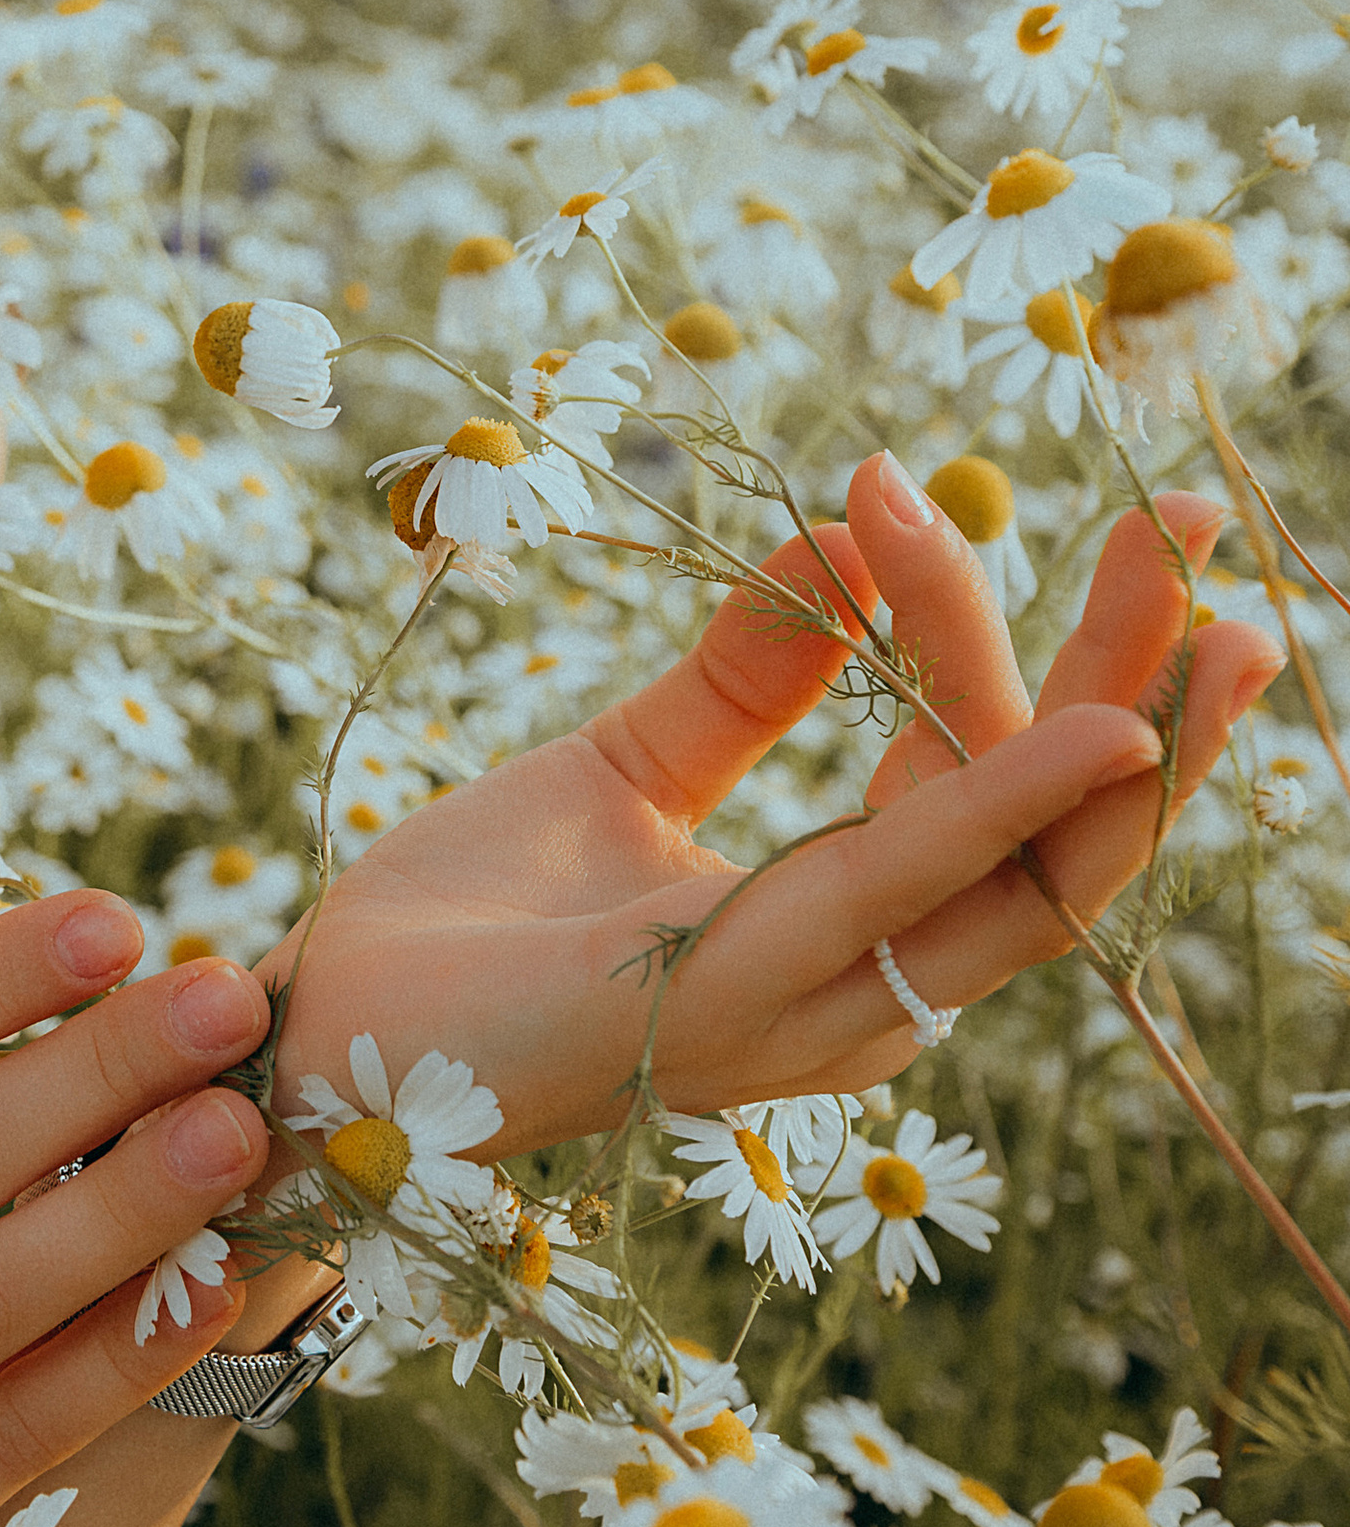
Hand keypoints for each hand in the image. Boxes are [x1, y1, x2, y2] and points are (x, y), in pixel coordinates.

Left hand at [280, 457, 1279, 1147]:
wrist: (325, 1021)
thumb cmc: (476, 917)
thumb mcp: (632, 761)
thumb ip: (749, 668)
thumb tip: (845, 530)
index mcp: (852, 926)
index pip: (1002, 785)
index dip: (1063, 653)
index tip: (1077, 505)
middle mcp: (866, 983)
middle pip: (1066, 837)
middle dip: (1150, 680)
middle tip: (1198, 524)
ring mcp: (815, 1006)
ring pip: (1028, 869)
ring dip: (1122, 722)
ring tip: (1201, 600)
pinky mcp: (734, 1001)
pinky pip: (906, 886)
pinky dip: (1007, 800)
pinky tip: (1095, 726)